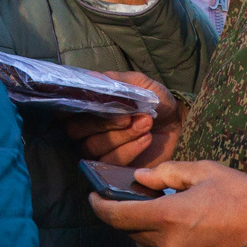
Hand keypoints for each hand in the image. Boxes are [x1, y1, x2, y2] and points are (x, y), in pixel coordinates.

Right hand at [66, 71, 181, 167]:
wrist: (179, 123)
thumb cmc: (155, 101)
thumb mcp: (138, 84)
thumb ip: (116, 82)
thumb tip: (93, 77)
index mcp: (89, 108)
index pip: (67, 111)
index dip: (77, 108)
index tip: (99, 102)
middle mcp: (88, 131)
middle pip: (76, 131)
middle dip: (104, 123)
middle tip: (129, 116)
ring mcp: (100, 152)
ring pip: (94, 147)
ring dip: (121, 135)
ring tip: (145, 123)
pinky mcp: (114, 169)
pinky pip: (111, 163)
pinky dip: (130, 149)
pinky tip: (146, 138)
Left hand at [87, 160, 246, 246]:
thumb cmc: (241, 195)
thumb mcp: (204, 171)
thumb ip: (166, 175)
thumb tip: (139, 179)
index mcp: (168, 218)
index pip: (117, 217)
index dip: (100, 206)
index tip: (93, 196)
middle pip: (130, 233)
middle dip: (126, 216)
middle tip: (132, 199)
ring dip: (144, 233)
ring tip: (158, 214)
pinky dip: (164, 246)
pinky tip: (179, 232)